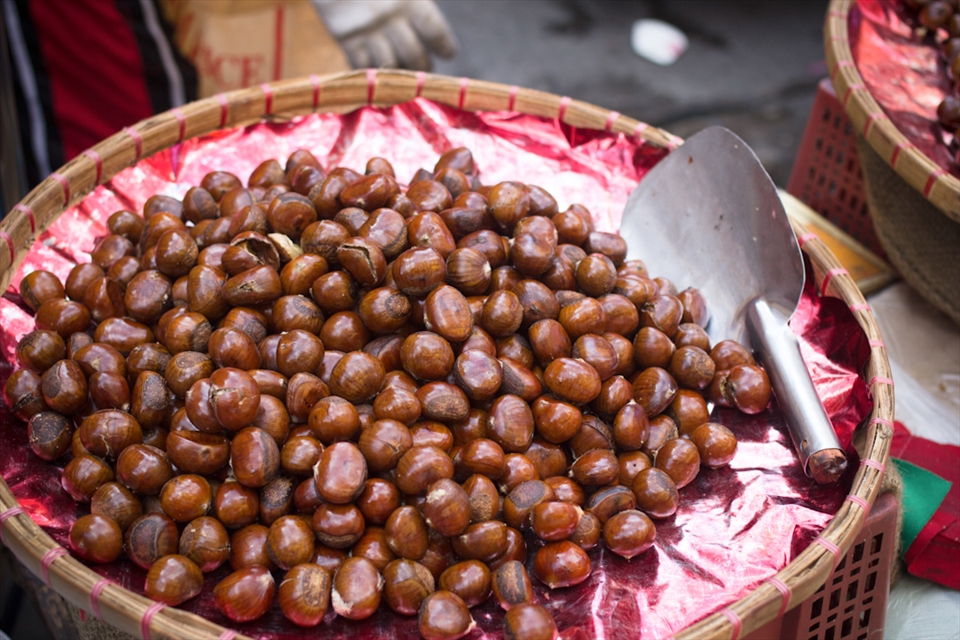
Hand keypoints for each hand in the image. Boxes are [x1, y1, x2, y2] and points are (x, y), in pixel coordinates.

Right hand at [312, 0, 457, 70]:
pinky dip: (372, 72)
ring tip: (403, 71)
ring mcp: (368, 30)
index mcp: (410, 1)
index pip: (436, 32)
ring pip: (391, 66)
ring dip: (399, 74)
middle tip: (423, 66)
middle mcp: (391, 18)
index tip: (447, 53)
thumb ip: (420, 6)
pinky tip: (378, 69)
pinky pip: (364, 67)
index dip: (445, 47)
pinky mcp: (346, 39)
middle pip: (415, 56)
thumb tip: (438, 31)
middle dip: (423, 66)